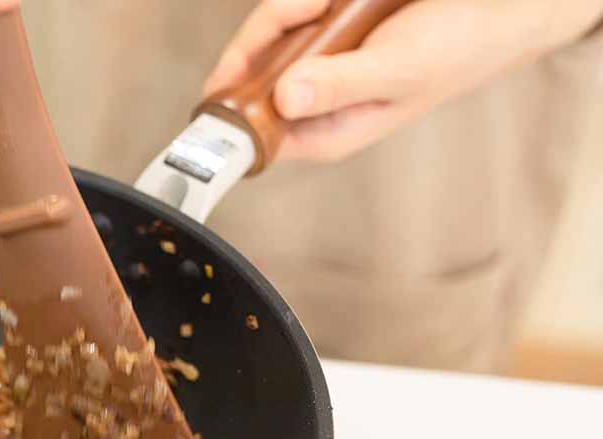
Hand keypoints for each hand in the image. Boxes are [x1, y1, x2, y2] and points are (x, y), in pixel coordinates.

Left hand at [204, 0, 602, 162]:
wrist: (501, 6)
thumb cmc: (459, 47)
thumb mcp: (399, 69)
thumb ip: (340, 85)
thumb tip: (283, 99)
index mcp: (324, 132)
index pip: (251, 132)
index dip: (230, 104)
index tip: (238, 66)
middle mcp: (312, 103)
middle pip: (249, 73)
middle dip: (271, 30)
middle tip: (314, 5)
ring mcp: (316, 62)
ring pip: (270, 32)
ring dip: (294, 7)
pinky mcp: (326, 30)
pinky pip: (295, 10)